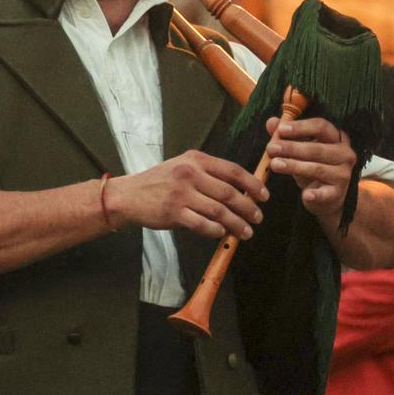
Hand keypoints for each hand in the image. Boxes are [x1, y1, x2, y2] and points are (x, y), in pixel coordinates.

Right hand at [108, 150, 266, 240]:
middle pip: (229, 193)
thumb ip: (209, 174)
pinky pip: (202, 224)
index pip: (232, 170)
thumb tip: (241, 190)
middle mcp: (189, 174)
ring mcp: (181, 194)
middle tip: (258, 217)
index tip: (264, 196)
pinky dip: (215, 231)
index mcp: (196, 159)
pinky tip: (222, 234)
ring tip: (246, 232)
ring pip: (218, 211)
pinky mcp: (173, 212)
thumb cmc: (160, 182)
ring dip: (236, 223)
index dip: (252, 184)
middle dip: (248, 207)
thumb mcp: (183, 167)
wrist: (129, 195)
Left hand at [264, 116, 357, 221]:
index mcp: (337, 137)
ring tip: (275, 164)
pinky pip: (326, 194)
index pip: (321, 126)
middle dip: (292, 147)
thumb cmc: (313, 166)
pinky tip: (305, 195)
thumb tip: (271, 122)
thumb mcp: (300, 149)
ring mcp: (343, 174)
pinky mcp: (338, 193)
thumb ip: (286, 135)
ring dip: (294, 166)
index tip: (281, 130)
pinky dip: (316, 194)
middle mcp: (345, 154)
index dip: (300, 127)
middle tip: (271, 148)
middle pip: (317, 148)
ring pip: (317, 168)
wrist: (326, 196)